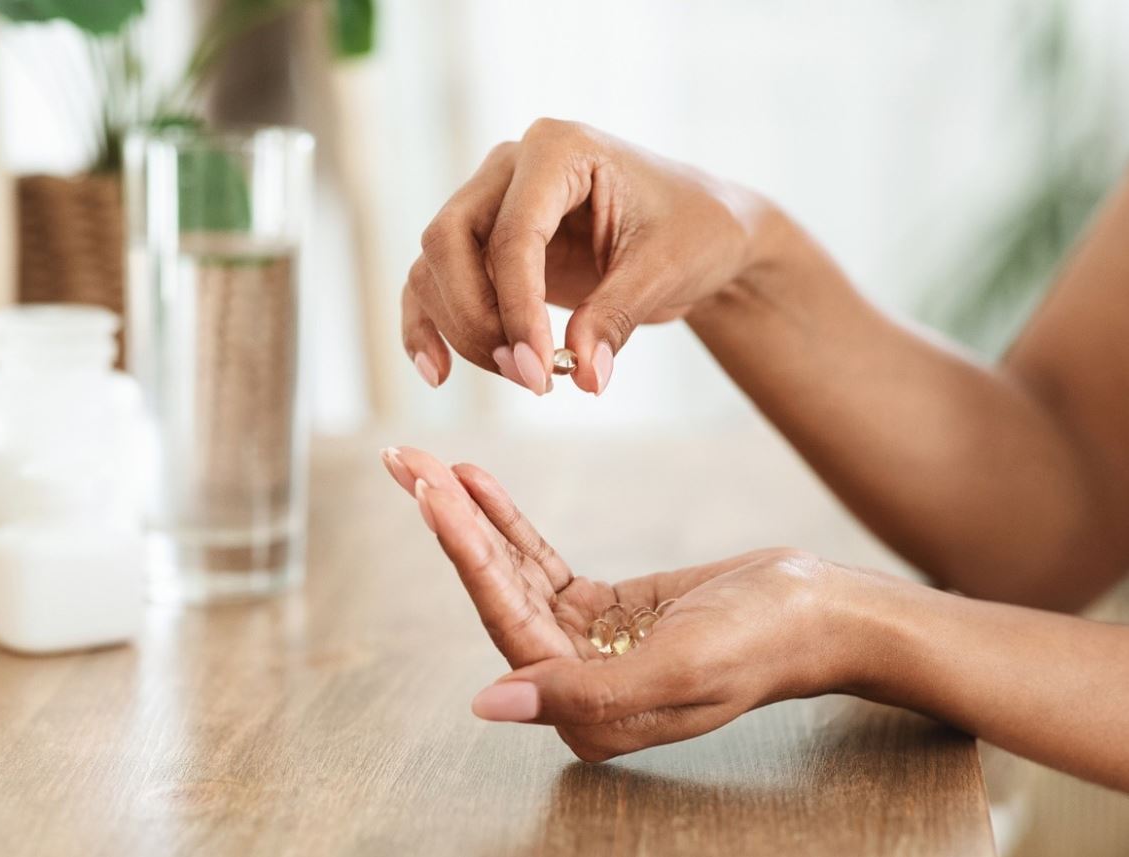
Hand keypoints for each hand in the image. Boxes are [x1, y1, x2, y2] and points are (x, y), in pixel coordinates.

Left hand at [381, 445, 872, 761]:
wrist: (819, 613)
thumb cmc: (762, 643)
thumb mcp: (679, 667)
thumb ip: (583, 693)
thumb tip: (488, 703)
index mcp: (586, 712)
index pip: (506, 621)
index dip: (464, 553)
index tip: (427, 492)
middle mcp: (575, 685)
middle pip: (495, 593)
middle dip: (449, 525)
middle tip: (405, 462)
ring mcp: (586, 646)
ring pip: (510, 573)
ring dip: (470, 517)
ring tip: (429, 461)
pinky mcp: (602, 611)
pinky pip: (540, 562)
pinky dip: (508, 522)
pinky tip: (477, 484)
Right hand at [402, 118, 773, 394]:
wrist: (702, 231)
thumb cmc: (694, 231)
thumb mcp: (667, 270)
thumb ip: (617, 317)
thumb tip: (586, 377)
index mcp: (559, 149)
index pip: (513, 233)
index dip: (518, 309)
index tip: (539, 370)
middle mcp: (510, 167)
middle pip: (448, 241)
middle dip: (478, 319)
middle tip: (529, 377)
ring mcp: (489, 203)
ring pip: (435, 267)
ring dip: (464, 331)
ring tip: (523, 377)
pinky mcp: (483, 245)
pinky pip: (434, 283)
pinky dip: (429, 327)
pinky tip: (438, 372)